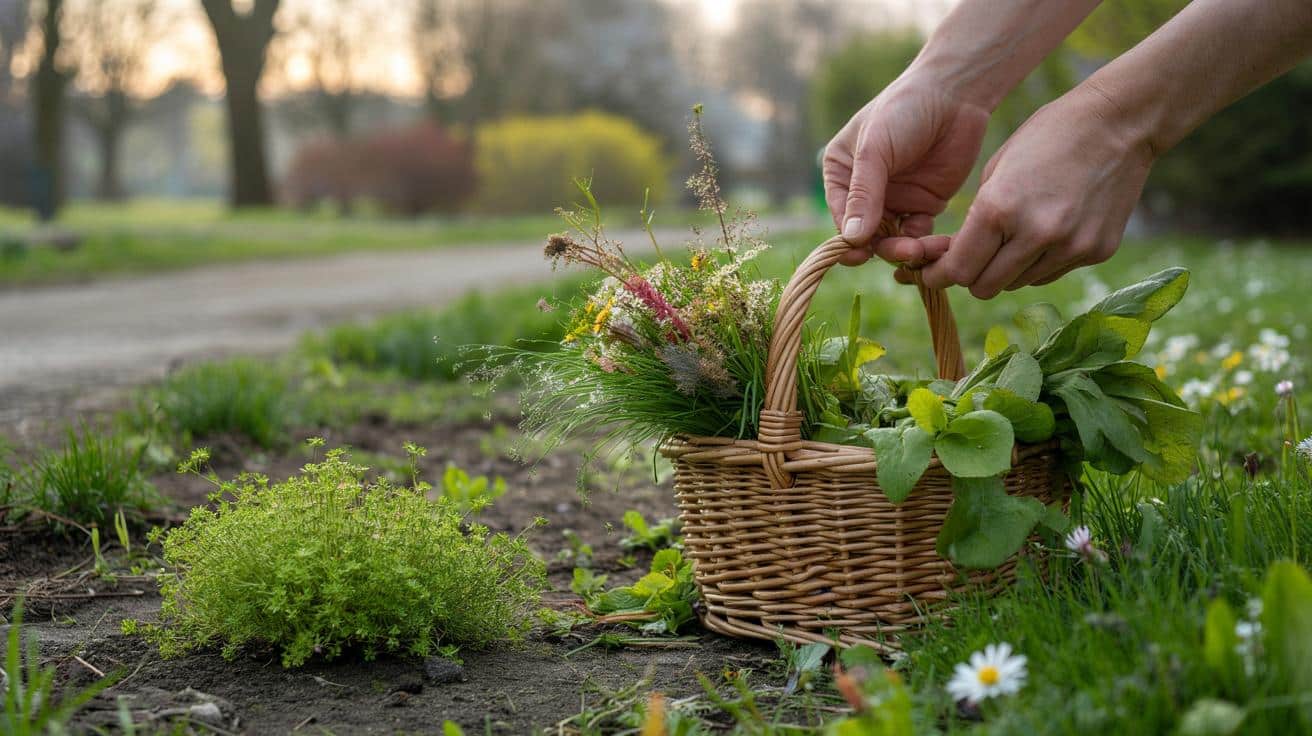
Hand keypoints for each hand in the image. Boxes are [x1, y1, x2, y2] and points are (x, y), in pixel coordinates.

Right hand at [823, 77, 989, 266]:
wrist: (955, 93)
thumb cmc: (904, 111)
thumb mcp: (875, 150)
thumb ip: (864, 194)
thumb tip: (851, 238)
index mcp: (842, 174)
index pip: (841, 216)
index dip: (849, 239)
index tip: (861, 254)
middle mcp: (865, 191)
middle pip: (866, 234)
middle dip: (882, 247)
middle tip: (905, 252)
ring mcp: (895, 198)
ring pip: (892, 239)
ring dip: (905, 250)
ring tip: (920, 251)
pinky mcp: (924, 203)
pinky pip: (919, 234)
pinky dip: (926, 244)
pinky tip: (938, 244)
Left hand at [919, 84, 1155, 296]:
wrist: (1119, 121)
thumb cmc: (1049, 135)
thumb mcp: (997, 169)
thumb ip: (976, 219)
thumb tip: (960, 260)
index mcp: (999, 208)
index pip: (958, 270)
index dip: (939, 276)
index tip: (932, 275)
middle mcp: (1035, 234)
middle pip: (984, 287)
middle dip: (971, 276)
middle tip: (971, 257)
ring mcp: (1070, 246)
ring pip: (1017, 284)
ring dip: (1006, 269)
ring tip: (1014, 236)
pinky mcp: (1096, 251)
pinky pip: (1050, 274)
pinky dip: (1039, 262)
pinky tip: (1047, 231)